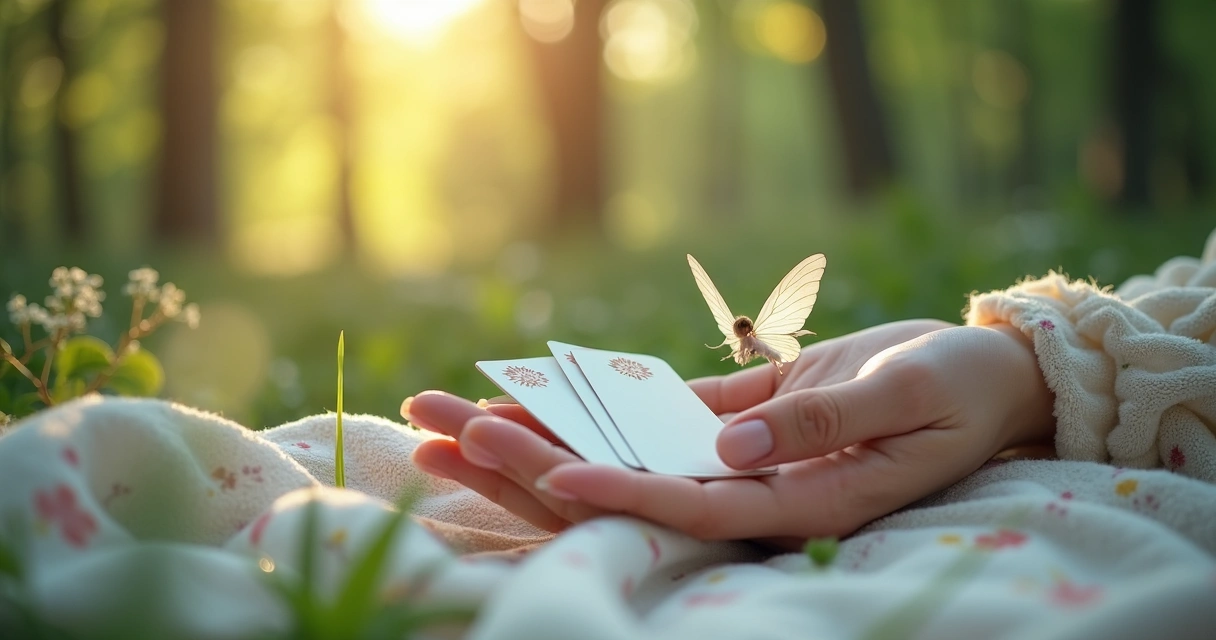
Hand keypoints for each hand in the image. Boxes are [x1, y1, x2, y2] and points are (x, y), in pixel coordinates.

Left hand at [409, 320, 1054, 543]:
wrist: (980, 375)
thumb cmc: (960, 388)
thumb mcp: (910, 398)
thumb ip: (826, 426)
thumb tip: (730, 447)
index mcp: (800, 503)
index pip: (689, 509)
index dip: (618, 494)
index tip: (547, 473)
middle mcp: (751, 490)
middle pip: (622, 484)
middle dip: (528, 463)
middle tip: (433, 433)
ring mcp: (734, 454)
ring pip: (619, 451)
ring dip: (534, 434)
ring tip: (442, 417)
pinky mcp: (732, 415)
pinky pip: (649, 413)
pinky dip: (590, 403)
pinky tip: (525, 392)